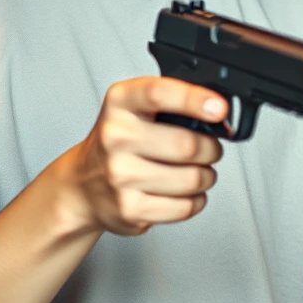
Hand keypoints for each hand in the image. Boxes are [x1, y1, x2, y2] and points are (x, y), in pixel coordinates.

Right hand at [63, 77, 228, 234]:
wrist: (83, 185)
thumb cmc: (119, 142)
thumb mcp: (135, 107)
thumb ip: (172, 101)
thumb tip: (218, 110)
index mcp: (120, 103)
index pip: (158, 93)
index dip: (194, 99)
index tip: (219, 108)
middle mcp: (115, 137)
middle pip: (186, 144)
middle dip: (210, 148)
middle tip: (208, 148)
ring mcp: (120, 176)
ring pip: (192, 178)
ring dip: (207, 176)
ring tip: (197, 171)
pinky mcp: (129, 209)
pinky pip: (184, 207)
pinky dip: (196, 200)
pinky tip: (184, 192)